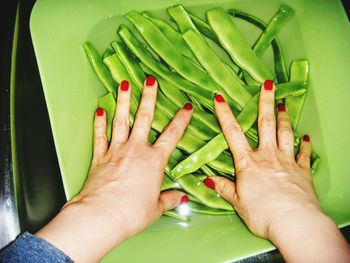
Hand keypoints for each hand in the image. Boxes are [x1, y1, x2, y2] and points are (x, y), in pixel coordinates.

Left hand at [37, 76, 191, 261]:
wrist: (102, 216)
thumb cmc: (132, 213)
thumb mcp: (156, 208)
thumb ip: (170, 199)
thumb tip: (182, 198)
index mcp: (154, 161)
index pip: (172, 135)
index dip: (181, 119)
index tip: (186, 106)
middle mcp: (136, 150)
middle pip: (144, 119)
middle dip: (149, 97)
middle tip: (150, 80)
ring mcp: (116, 151)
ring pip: (121, 120)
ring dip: (124, 101)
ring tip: (125, 84)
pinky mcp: (100, 157)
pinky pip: (99, 135)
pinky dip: (99, 123)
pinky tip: (100, 110)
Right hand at [209, 80, 349, 261]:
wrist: (294, 222)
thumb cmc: (263, 214)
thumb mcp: (238, 202)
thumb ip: (224, 188)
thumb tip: (207, 179)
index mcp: (248, 163)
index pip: (233, 133)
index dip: (225, 114)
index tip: (220, 98)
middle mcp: (268, 156)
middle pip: (266, 124)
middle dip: (265, 102)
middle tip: (268, 84)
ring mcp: (287, 161)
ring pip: (285, 133)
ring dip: (284, 118)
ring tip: (284, 105)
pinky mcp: (302, 170)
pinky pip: (304, 153)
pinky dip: (304, 144)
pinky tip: (305, 136)